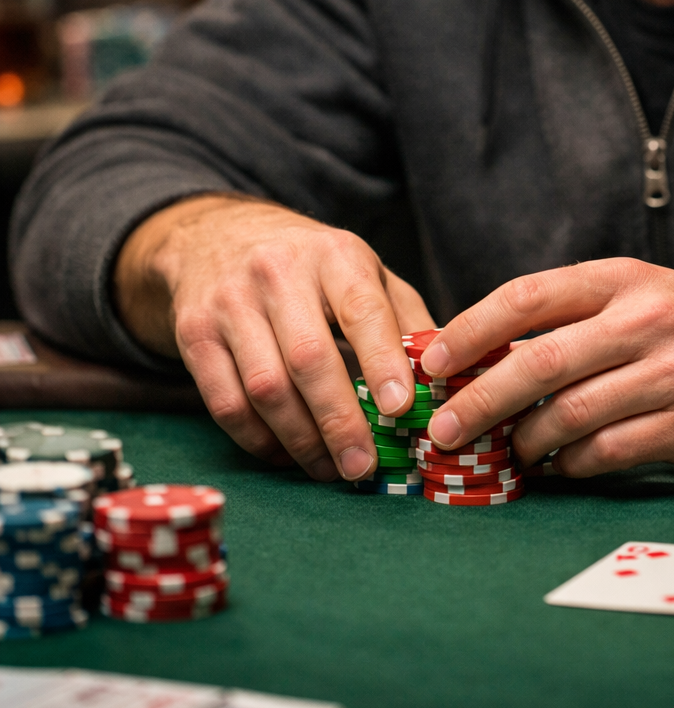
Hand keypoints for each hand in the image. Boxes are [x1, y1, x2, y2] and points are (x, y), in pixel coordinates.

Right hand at [114, 194, 433, 480]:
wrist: (218, 237)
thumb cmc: (313, 267)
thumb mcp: (366, 272)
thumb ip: (407, 320)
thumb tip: (445, 380)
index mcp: (335, 255)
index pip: (362, 310)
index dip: (382, 362)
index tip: (401, 409)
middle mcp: (278, 272)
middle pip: (309, 359)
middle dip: (339, 422)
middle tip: (363, 467)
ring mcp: (230, 303)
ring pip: (266, 388)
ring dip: (301, 441)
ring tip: (331, 470)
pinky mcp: (193, 333)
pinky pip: (226, 403)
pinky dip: (259, 441)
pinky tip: (288, 454)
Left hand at [419, 258, 673, 474]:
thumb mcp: (646, 294)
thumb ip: (578, 316)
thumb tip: (491, 354)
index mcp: (624, 279)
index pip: (528, 296)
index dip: (471, 328)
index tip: (431, 359)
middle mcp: (645, 320)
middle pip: (538, 363)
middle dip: (479, 400)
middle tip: (443, 430)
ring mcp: (671, 374)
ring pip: (568, 414)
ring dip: (525, 440)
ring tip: (512, 451)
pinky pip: (609, 453)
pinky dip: (572, 464)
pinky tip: (561, 465)